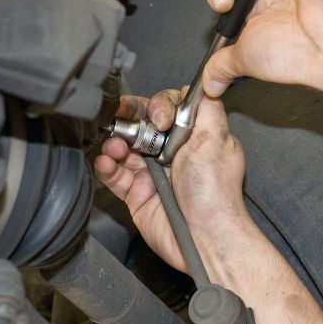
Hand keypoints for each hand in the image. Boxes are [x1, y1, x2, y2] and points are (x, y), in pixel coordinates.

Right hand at [93, 92, 246, 273]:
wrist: (204, 235)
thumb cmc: (214, 193)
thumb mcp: (217, 139)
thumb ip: (207, 109)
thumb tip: (199, 88)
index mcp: (190, 138)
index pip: (165, 110)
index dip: (156, 107)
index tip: (157, 117)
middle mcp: (170, 154)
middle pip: (140, 126)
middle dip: (127, 121)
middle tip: (120, 121)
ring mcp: (152, 174)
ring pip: (124, 149)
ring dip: (114, 144)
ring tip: (115, 147)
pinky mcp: (137, 194)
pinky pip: (115, 176)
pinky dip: (106, 167)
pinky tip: (105, 162)